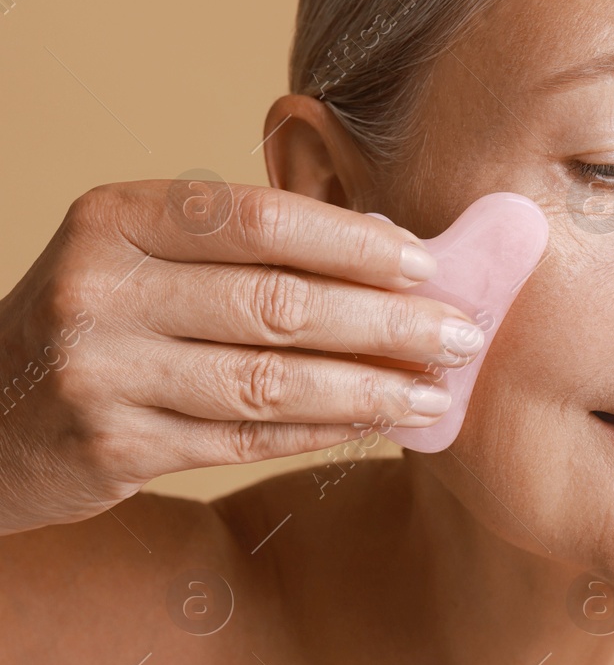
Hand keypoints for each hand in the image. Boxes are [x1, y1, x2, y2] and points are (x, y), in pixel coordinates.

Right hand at [0, 178, 483, 534]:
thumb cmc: (103, 317)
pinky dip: (325, 431)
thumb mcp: (147, 255)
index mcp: (115, 219)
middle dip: (386, 323)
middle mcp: (99, 289)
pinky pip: (246, 438)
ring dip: (370, 389)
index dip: (354, 244)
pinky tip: (380, 426)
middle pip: (276, 305)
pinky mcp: (113, 446)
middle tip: (463, 335)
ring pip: (269, 382)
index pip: (258, 220)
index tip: (430, 266)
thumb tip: (393, 246)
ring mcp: (101, 373)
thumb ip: (248, 245)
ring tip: (437, 391)